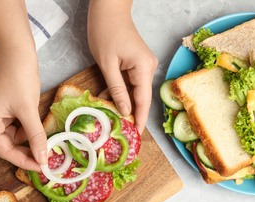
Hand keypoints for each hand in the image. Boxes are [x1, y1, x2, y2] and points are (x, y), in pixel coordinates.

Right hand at [0, 51, 46, 171]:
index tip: (41, 167)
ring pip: (16, 136)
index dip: (23, 160)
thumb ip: (35, 136)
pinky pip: (18, 126)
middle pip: (9, 145)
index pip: (4, 150)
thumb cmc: (18, 76)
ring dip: (31, 140)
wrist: (17, 51)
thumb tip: (43, 159)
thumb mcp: (28, 109)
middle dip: (28, 151)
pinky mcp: (6, 110)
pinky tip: (41, 131)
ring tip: (47, 144)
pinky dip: (30, 130)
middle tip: (46, 159)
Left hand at [88, 0, 157, 132]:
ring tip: (112, 119)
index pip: (144, 100)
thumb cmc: (106, 31)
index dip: (140, 119)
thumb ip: (116, 89)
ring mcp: (143, 66)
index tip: (136, 135)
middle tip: (120, 132)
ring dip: (122, 103)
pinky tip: (107, 101)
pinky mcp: (136, 64)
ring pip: (134, 91)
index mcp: (144, 68)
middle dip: (130, 114)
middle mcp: (148, 68)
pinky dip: (119, 92)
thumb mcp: (107, 64)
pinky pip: (129, 83)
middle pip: (140, 97)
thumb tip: (125, 110)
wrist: (108, 10)